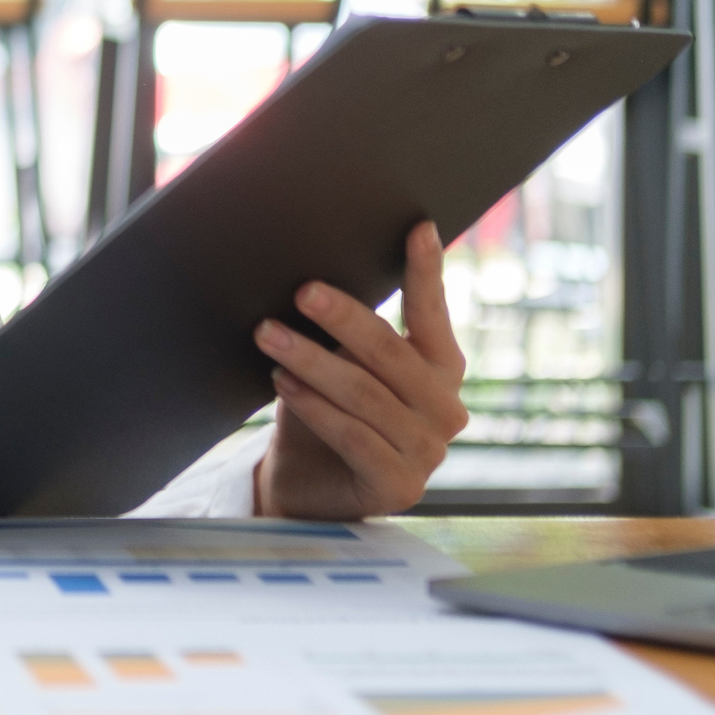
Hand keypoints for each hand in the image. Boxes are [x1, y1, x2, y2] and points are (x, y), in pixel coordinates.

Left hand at [252, 222, 469, 519]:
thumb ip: (346, 334)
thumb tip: (314, 280)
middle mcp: (446, 409)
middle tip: (301, 291)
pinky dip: (314, 406)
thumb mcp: (337, 364)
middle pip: (389, 353)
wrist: (306, 485)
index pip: (432, 314)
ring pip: (364, 394)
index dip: (426, 272)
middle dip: (342, 318)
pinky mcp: (399, 487)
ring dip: (311, 360)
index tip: (418, 227)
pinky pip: (353, 436)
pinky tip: (282, 383)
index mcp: (441, 369)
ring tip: (268, 335)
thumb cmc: (324, 411)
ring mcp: (428, 452)